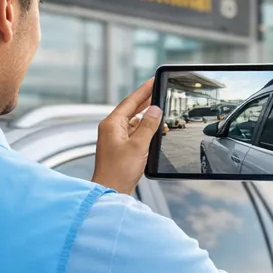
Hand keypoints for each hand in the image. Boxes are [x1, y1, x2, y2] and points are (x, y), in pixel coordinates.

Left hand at [94, 79, 162, 194]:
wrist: (110, 192)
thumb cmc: (118, 171)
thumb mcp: (138, 145)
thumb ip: (148, 125)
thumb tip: (155, 110)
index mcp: (111, 124)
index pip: (130, 101)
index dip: (144, 90)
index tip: (153, 80)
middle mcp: (111, 129)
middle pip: (131, 110)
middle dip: (146, 102)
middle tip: (159, 92)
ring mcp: (115, 139)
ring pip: (134, 123)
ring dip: (148, 120)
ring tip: (163, 116)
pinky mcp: (120, 149)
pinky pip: (134, 134)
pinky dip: (145, 132)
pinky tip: (156, 133)